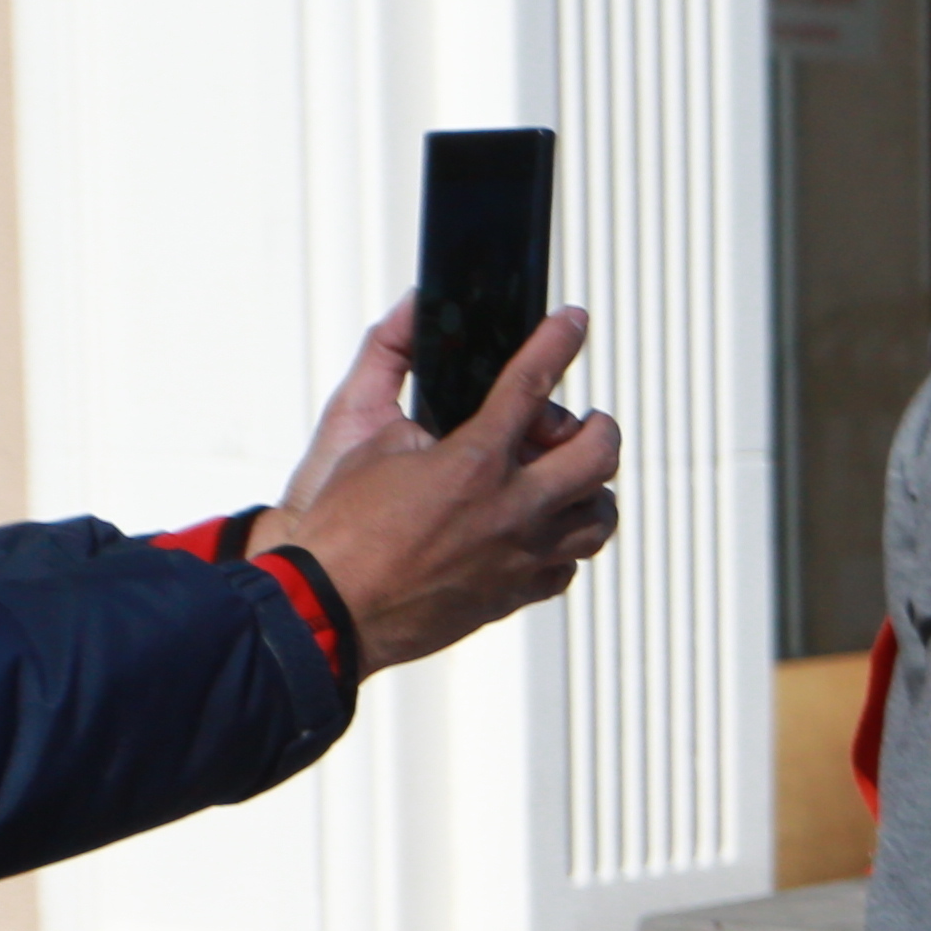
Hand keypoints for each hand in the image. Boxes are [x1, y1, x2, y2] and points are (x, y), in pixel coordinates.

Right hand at [256, 301, 622, 669]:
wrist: (331, 609)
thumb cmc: (342, 531)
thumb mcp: (374, 450)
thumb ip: (427, 427)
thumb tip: (454, 427)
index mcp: (476, 462)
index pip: (530, 384)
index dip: (556, 342)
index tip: (573, 321)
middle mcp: (514, 509)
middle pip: (598, 454)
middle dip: (599, 428)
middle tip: (586, 422)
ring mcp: (524, 556)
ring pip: (599, 517)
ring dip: (591, 489)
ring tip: (566, 480)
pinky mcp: (517, 594)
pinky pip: (568, 564)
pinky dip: (563, 541)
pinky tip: (539, 532)